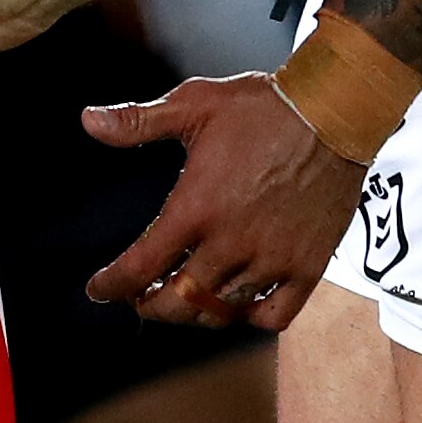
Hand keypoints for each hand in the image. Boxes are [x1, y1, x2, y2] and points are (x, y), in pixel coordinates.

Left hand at [81, 73, 365, 331]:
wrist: (334, 111)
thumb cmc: (261, 106)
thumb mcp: (192, 104)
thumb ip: (137, 121)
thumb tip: (88, 120)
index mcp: (196, 207)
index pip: (140, 266)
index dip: (112, 285)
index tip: (99, 290)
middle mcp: (230, 243)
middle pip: (177, 302)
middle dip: (150, 305)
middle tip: (140, 297)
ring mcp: (271, 259)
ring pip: (221, 312)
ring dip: (194, 312)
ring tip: (183, 298)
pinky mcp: (307, 266)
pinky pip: (273, 315)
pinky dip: (249, 318)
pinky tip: (237, 303)